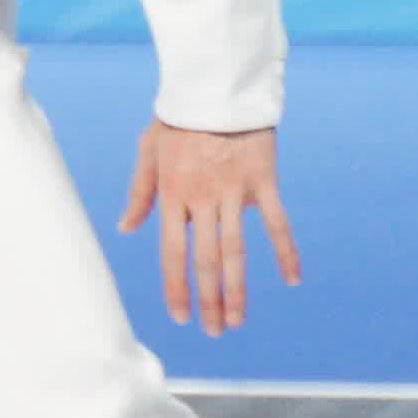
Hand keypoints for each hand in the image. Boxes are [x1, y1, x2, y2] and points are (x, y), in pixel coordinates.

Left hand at [118, 121, 299, 335]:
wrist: (214, 86)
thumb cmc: (177, 119)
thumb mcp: (148, 152)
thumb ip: (140, 194)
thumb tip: (125, 229)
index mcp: (172, 195)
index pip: (172, 253)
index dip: (176, 288)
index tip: (181, 317)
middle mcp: (201, 199)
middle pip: (204, 261)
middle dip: (210, 301)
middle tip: (216, 332)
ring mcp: (233, 192)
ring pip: (235, 250)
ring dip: (238, 289)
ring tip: (238, 320)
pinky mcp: (262, 180)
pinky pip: (277, 222)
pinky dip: (285, 251)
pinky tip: (291, 279)